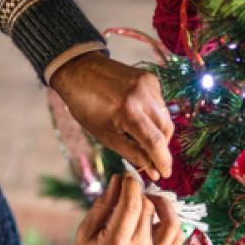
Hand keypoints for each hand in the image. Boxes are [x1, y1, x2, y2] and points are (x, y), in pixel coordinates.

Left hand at [50, 52, 173, 181]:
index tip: (165, 174)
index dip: (163, 161)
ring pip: (165, 117)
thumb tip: (153, 171)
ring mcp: (149, 85)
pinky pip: (160, 104)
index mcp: (128, 111)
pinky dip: (154, 115)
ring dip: (159, 132)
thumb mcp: (105, 135)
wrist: (79, 70)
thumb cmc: (87, 106)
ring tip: (141, 135)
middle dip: (162, 148)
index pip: (155, 142)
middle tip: (152, 159)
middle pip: (166, 130)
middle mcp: (143, 96)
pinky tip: (139, 115)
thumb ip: (132, 153)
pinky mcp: (151, 78)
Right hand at [61, 174, 183, 244]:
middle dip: (141, 193)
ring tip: (150, 199)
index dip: (132, 185)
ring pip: (170, 221)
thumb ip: (103, 205)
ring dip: (162, 204)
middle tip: (132, 190)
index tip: (127, 177)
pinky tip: (158, 216)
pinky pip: (176, 237)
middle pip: (149, 209)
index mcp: (115, 244)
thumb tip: (118, 180)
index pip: (133, 205)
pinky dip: (172, 221)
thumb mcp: (85, 233)